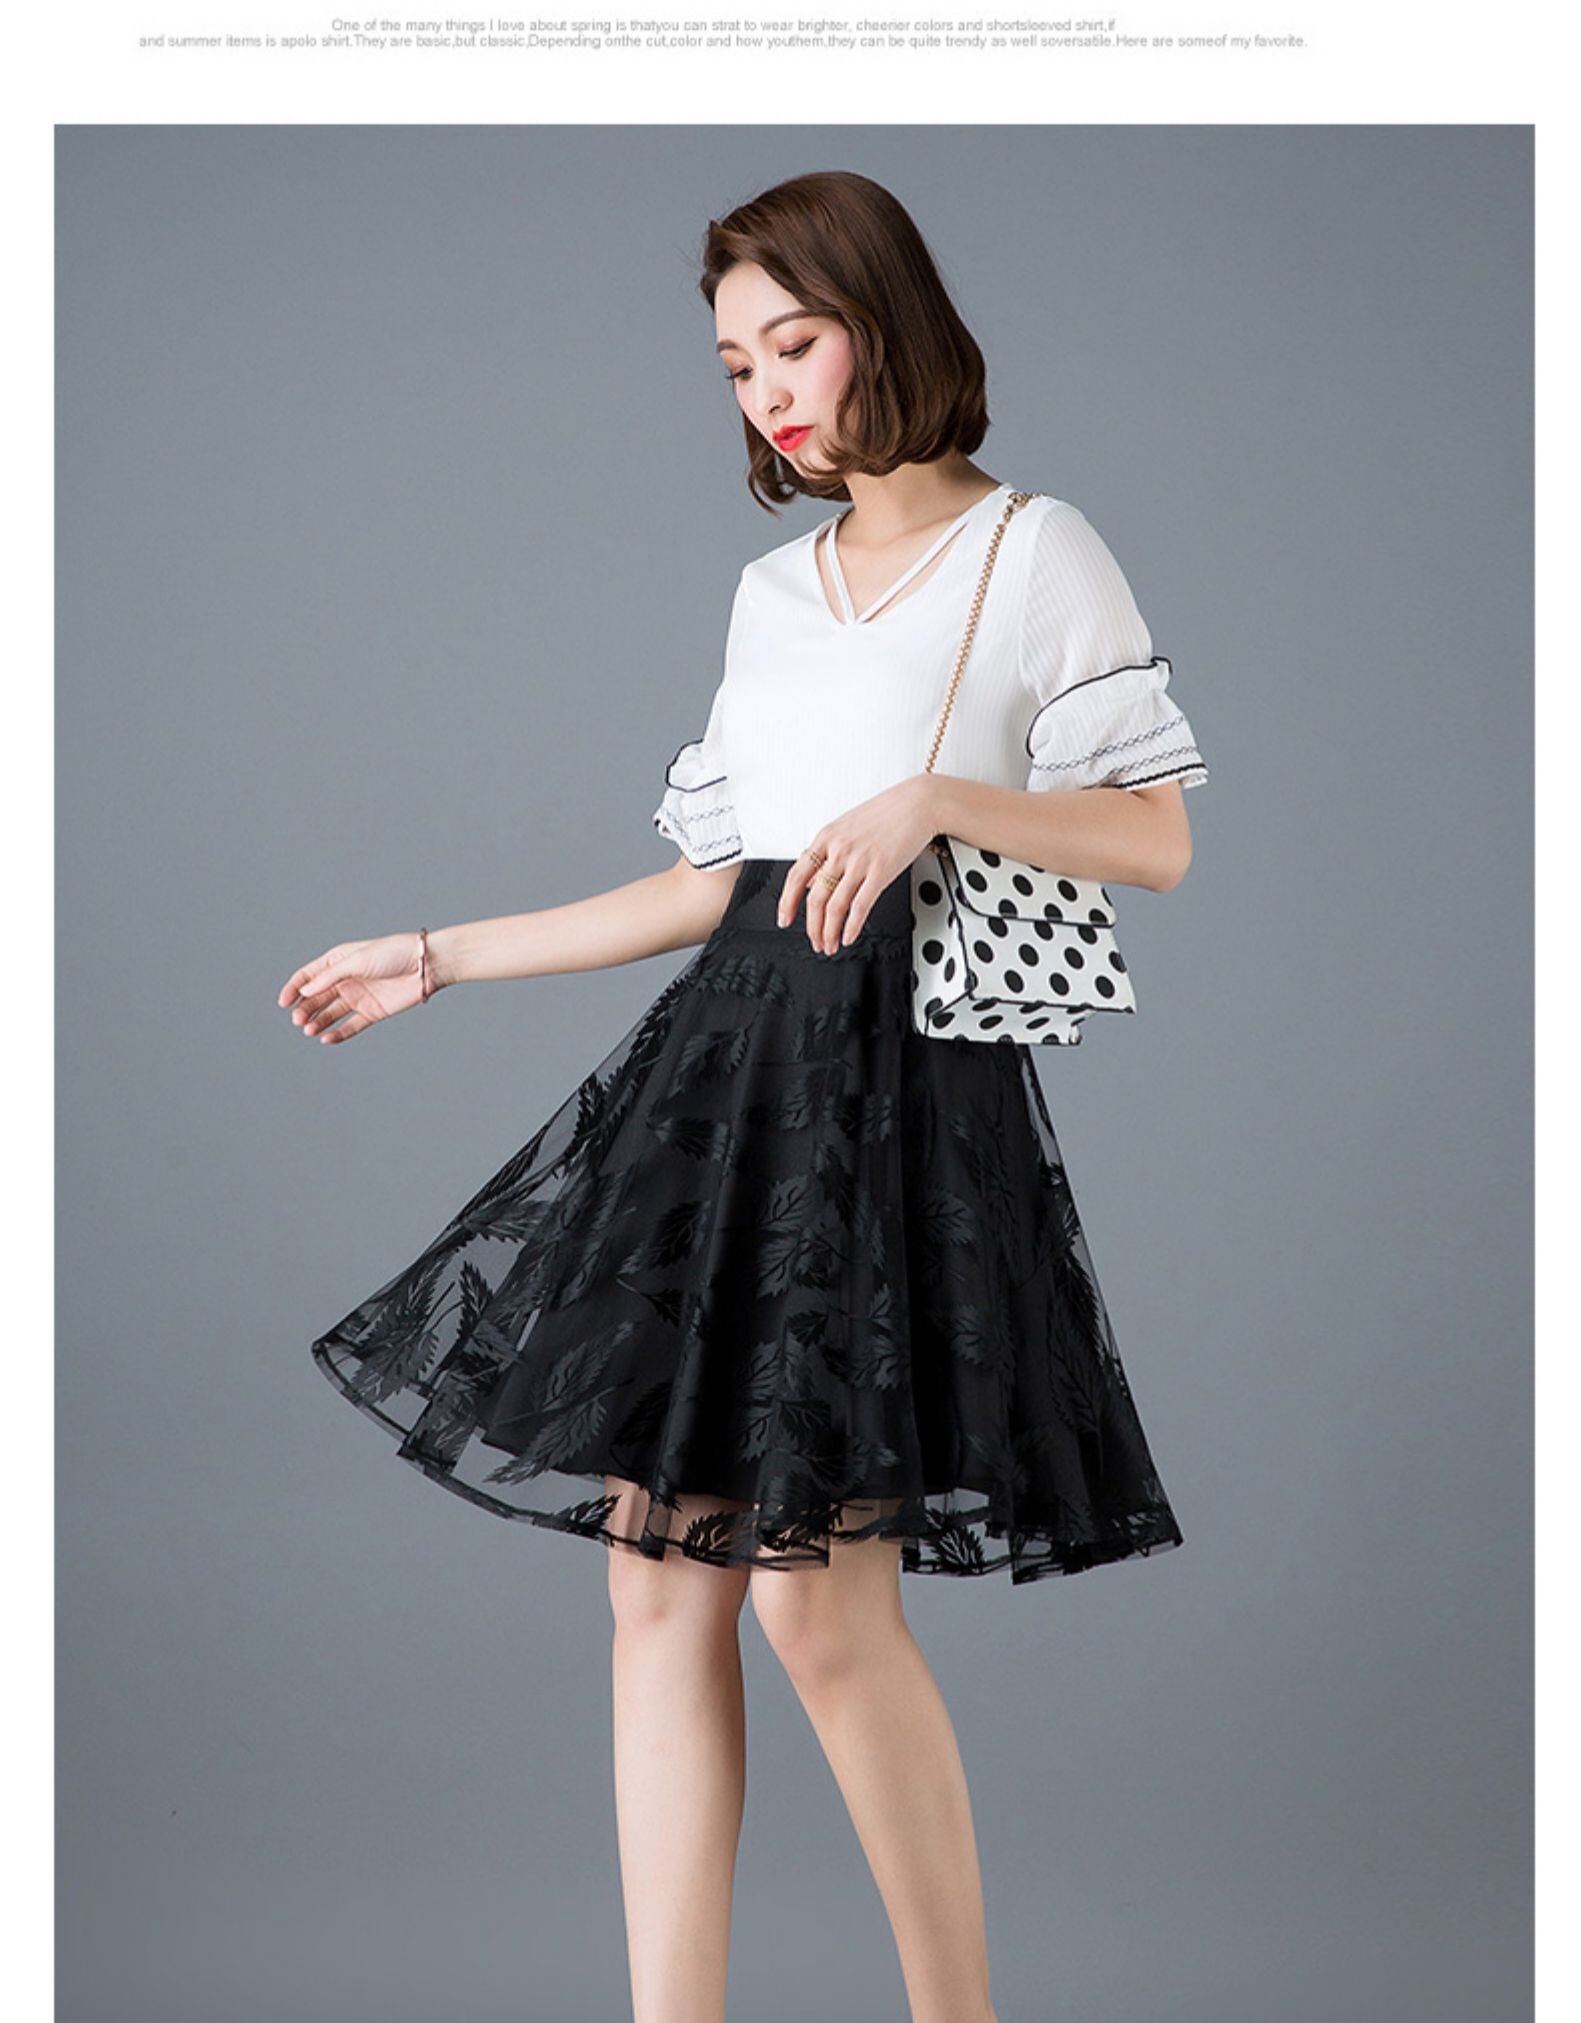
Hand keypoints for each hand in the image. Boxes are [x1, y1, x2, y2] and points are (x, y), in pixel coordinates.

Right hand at [277, 932, 433, 1044]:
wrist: (426, 965)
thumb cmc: (393, 954)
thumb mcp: (357, 960)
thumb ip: (330, 976)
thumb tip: (305, 990)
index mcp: (338, 961)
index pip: (308, 976)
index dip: (293, 988)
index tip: (283, 1003)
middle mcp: (345, 980)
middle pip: (316, 997)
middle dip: (304, 1009)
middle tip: (298, 1020)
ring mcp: (358, 997)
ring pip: (330, 1013)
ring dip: (318, 1022)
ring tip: (309, 1030)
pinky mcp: (372, 1012)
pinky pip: (350, 1026)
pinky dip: (337, 1034)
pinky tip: (326, 1039)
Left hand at [777, 775, 942, 953]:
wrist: (918, 803)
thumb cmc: (886, 812)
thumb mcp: (846, 826)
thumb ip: (827, 852)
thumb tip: (812, 881)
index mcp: (826, 837)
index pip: (796, 876)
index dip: (786, 902)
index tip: (784, 918)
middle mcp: (839, 850)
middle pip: (814, 898)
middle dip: (811, 927)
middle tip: (814, 941)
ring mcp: (859, 862)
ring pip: (834, 906)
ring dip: (829, 932)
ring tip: (830, 944)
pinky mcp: (881, 872)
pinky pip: (860, 906)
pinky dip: (851, 926)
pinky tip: (849, 936)